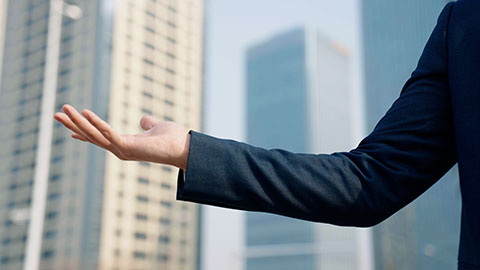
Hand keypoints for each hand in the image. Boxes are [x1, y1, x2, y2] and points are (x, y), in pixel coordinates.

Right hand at [53, 104, 190, 169]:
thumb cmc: (173, 140)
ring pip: (94, 135)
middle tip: (56, 113)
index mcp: (125, 144)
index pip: (99, 137)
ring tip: (63, 109)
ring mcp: (123, 150)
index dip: (84, 133)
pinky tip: (85, 112)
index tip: (68, 129)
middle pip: (91, 136)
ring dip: (78, 122)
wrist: (186, 148)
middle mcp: (120, 149)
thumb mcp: (156, 127)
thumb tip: (143, 119)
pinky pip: (108, 133)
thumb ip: (147, 124)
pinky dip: (96, 123)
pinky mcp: (128, 147)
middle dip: (73, 124)